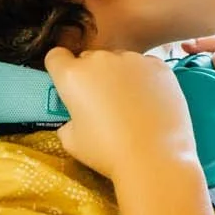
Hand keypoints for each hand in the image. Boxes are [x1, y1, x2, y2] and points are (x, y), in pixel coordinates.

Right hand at [43, 46, 199, 185]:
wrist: (154, 157)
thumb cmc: (107, 152)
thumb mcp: (72, 141)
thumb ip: (68, 120)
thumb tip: (75, 118)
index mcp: (73, 76)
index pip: (56, 57)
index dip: (60, 70)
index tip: (69, 86)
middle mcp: (100, 60)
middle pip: (89, 59)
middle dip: (92, 76)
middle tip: (102, 103)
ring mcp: (132, 59)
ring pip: (119, 62)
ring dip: (119, 76)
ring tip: (131, 105)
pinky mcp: (158, 65)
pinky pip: (145, 67)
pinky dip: (144, 80)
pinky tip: (150, 103)